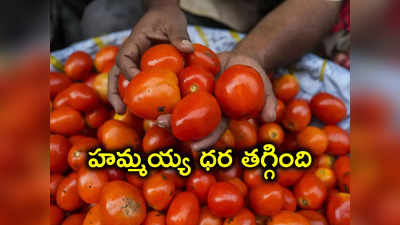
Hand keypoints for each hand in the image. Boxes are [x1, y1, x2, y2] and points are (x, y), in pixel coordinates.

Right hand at [108, 4, 192, 113]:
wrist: (165, 16)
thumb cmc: (167, 18)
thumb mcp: (173, 23)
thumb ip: (178, 35)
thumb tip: (188, 49)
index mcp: (133, 44)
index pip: (125, 59)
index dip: (128, 72)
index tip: (137, 83)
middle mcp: (130, 56)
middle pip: (116, 75)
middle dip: (115, 93)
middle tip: (120, 110)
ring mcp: (135, 64)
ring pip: (123, 82)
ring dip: (121, 98)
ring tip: (123, 114)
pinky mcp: (143, 70)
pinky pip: (138, 84)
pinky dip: (138, 96)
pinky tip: (145, 111)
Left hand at [155, 52, 276, 151]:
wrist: (241, 58)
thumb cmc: (255, 74)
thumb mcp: (264, 85)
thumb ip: (268, 100)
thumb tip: (269, 117)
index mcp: (222, 115)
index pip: (213, 131)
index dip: (205, 140)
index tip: (194, 148)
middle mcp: (206, 109)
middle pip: (189, 121)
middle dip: (174, 125)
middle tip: (160, 124)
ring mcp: (196, 96)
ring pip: (178, 106)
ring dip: (164, 109)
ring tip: (149, 109)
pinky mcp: (189, 82)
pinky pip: (175, 85)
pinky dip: (163, 88)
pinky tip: (148, 86)